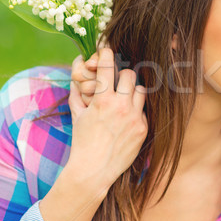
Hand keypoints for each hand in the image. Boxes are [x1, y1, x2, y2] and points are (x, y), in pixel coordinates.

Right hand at [67, 48, 147, 191]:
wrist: (93, 170)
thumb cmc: (82, 141)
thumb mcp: (77, 113)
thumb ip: (76, 89)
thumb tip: (76, 68)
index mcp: (102, 101)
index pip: (108, 68)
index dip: (108, 55)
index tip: (108, 50)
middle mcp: (121, 107)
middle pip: (130, 74)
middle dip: (122, 75)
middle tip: (117, 79)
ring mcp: (135, 118)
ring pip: (141, 90)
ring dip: (132, 91)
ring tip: (124, 98)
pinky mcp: (143, 128)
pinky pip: (144, 110)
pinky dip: (136, 110)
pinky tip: (127, 118)